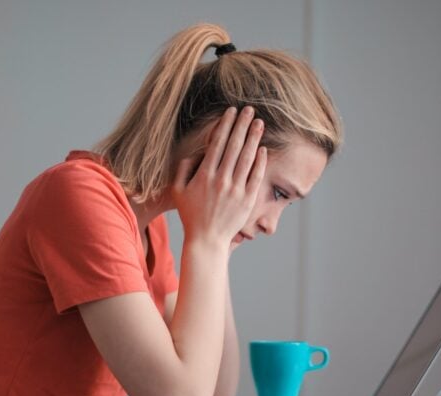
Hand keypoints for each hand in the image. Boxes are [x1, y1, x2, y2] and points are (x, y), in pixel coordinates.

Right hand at [171, 106, 266, 248]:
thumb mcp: (178, 190)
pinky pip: (256, 176)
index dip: (225, 125)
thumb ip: (183, 169)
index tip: (231, 112)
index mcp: (204, 175)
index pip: (217, 143)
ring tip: (259, 123)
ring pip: (247, 158)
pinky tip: (263, 148)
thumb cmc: (190, 215)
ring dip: (254, 138)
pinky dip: (260, 161)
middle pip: (234, 146)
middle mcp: (221, 180)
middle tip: (250, 110)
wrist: (206, 240)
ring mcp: (236, 190)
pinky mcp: (247, 200)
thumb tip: (195, 153)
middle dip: (242, 125)